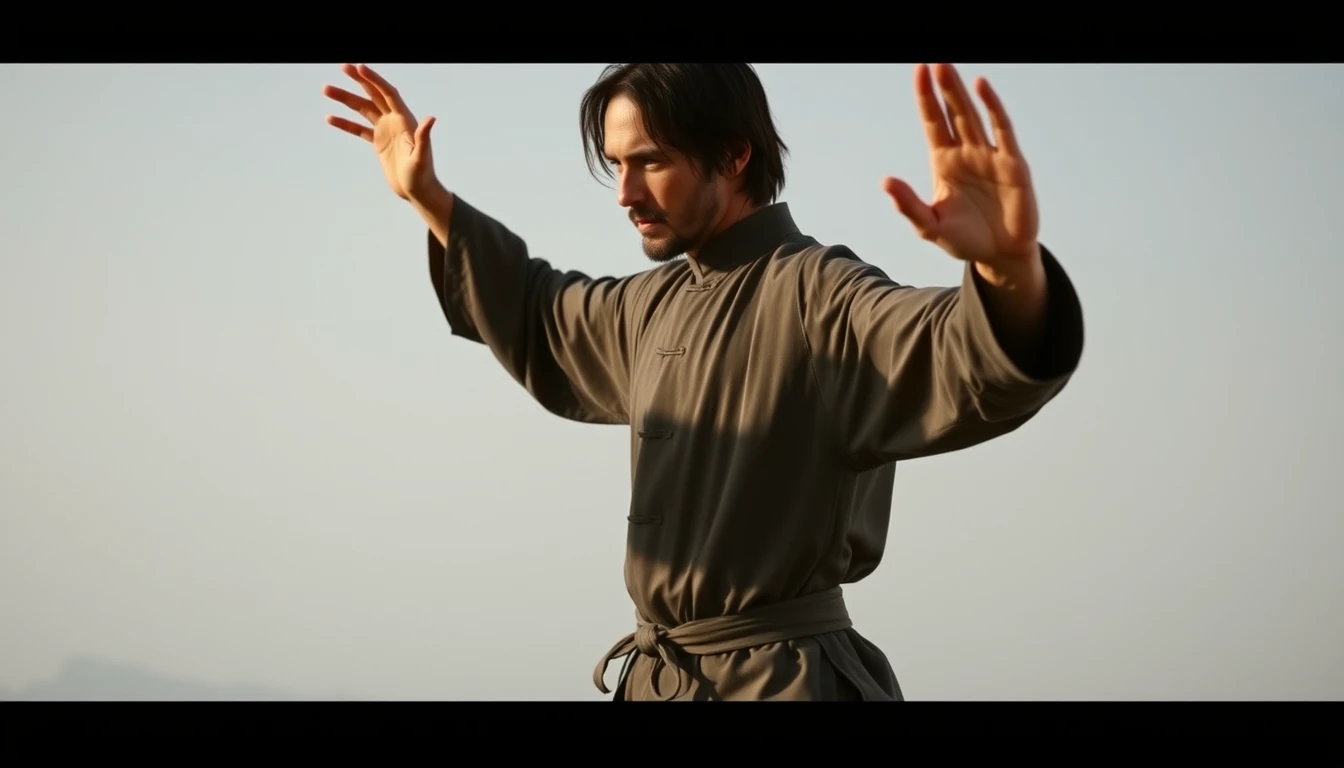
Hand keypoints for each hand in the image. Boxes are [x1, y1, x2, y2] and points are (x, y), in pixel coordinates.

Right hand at [323, 63, 439, 201]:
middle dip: (359, 80)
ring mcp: (386, 130)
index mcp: (405, 120)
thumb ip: (423, 138)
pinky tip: (330, 117)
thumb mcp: (421, 158)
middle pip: (374, 95)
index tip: (359, 68)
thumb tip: (430, 119)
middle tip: (343, 67)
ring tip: (326, 89)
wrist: (417, 192)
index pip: (388, 94)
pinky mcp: (379, 142)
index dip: (374, 80)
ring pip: (363, 109)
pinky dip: (345, 123)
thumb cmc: (422, 176)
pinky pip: (359, 129)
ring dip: (346, 99)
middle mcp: (395, 121)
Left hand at [883, 64, 1039, 278]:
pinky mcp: (1013, 165)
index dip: (925, 98)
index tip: (918, 72)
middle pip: (951, 113)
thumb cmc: (965, 240)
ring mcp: (990, 156)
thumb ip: (909, 206)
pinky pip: (1002, 131)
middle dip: (942, 88)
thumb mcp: (930, 227)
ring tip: (948, 69)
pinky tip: (982, 87)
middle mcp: (966, 153)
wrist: (1000, 256)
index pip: (932, 123)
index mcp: (944, 163)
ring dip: (961, 93)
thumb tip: (885, 182)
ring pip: (973, 117)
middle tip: (933, 62)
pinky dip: (993, 108)